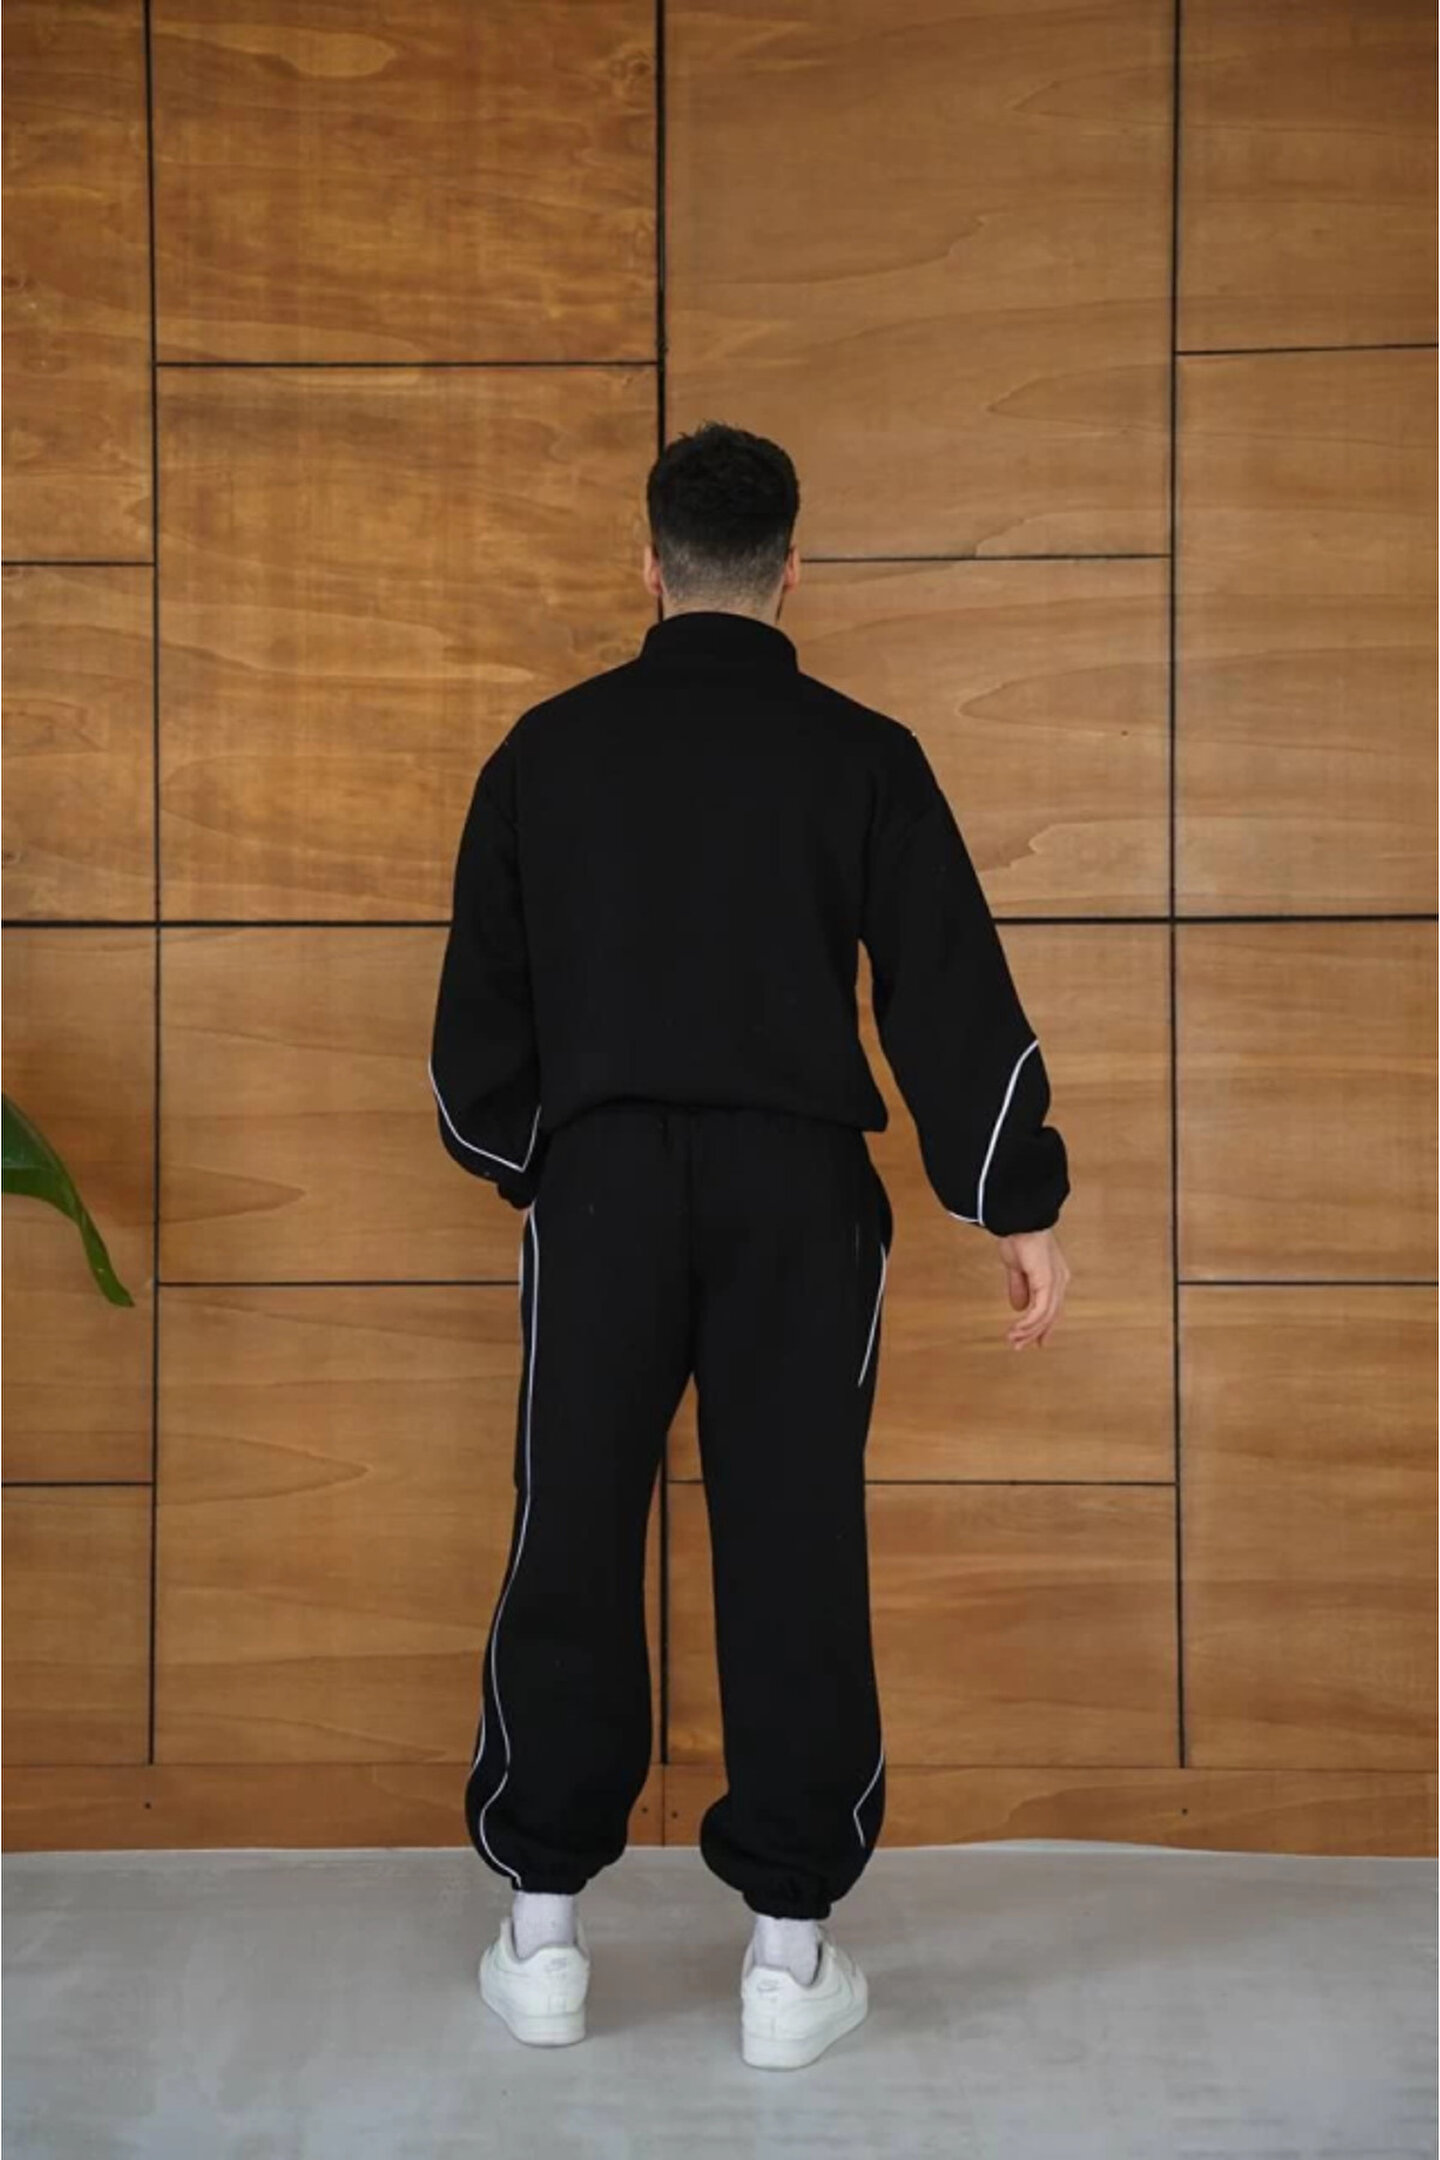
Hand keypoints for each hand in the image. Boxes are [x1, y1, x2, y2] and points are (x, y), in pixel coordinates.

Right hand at [996, 1227, 1069, 1350]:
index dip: (1044, 1326)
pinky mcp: (1047, 1283)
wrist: (1019, 1222)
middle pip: (1051, 1316)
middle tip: (1019, 1346)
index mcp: (1054, 1277)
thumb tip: (1019, 1307)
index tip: (1035, 1341)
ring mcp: (1055, 1283)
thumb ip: (1019, 1287)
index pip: (1052, 1308)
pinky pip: (1040, 1311)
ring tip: (1013, 1339)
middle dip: (1034, 1333)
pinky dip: (1029, 1323)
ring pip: (1046, 1317)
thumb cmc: (1019, 1238)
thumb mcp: (1016, 1268)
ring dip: (1028, 1331)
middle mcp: (1059, 1281)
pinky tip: (1018, 1329)